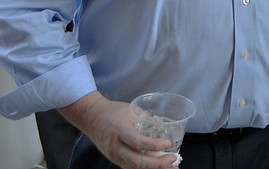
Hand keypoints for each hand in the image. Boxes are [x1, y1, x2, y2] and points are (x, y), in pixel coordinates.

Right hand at [60, 91, 179, 168]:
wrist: (91, 118)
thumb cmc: (111, 112)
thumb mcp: (130, 110)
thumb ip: (146, 119)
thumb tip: (164, 125)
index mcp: (120, 131)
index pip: (137, 142)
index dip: (153, 145)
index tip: (167, 144)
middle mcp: (116, 147)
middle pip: (136, 161)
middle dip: (157, 164)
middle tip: (173, 159)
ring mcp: (114, 156)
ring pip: (134, 168)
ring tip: (171, 168)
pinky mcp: (115, 160)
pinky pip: (131, 167)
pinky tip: (157, 168)